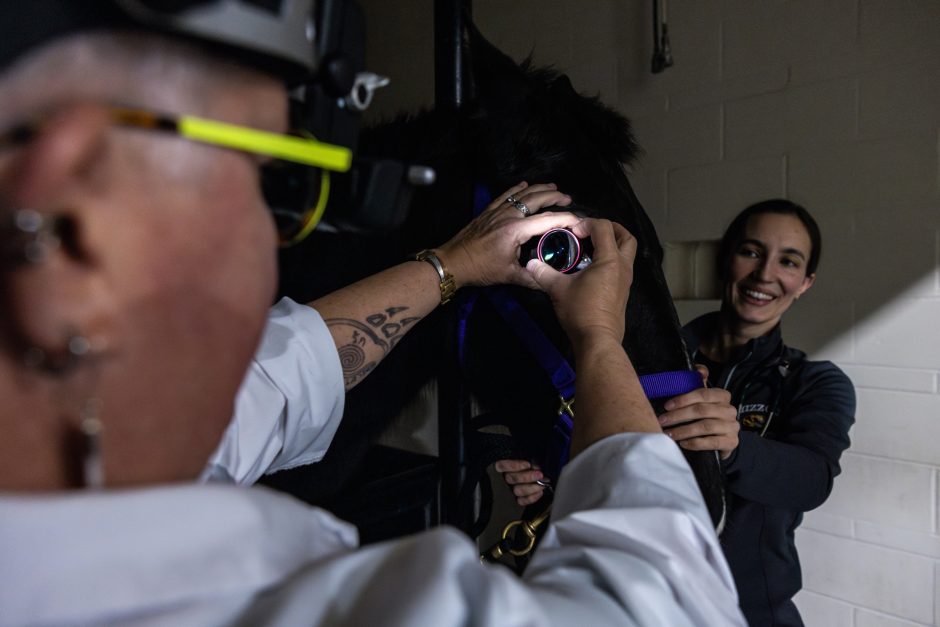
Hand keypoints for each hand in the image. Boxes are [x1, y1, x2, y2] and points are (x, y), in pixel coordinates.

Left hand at [435, 182, 575, 288]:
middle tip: (568, 199)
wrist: (453, 261)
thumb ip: (531, 278)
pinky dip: (517, 189)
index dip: (566, 218)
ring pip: (522, 194)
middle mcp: (508, 216)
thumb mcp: (509, 276)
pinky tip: (524, 184)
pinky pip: (506, 195)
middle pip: (536, 199)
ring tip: (553, 187)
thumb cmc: (481, 269)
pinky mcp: (488, 211)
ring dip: (539, 189)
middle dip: (555, 196)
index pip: (547, 220)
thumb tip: (549, 282)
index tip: (578, 220)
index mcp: (516, 230)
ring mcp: (497, 211)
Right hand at [494, 459, 548, 506]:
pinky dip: (532, 498)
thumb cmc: (532, 463)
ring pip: (517, 491)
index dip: (514, 465)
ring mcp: (511, 490)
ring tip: (542, 483)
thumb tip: (535, 464)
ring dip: (532, 487)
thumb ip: (528, 459)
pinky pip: (521, 501)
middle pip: (511, 479)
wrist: (539, 471)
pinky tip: (540, 492)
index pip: (502, 465)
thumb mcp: (528, 456)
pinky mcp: (518, 499)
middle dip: (527, 477)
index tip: (528, 464)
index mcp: (503, 465)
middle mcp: (505, 478)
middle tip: (540, 474)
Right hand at [525, 218, 635, 347]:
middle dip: (610, 228)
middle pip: (626, 237)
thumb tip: (531, 264)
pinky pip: (621, 266)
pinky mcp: (623, 291)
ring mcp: (626, 279)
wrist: (598, 340)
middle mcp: (623, 266)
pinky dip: (610, 259)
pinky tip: (591, 267)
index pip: (604, 228)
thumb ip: (544, 273)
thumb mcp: (558, 289)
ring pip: (626, 252)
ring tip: (590, 248)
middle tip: (591, 231)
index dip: (588, 223)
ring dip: (611, 245)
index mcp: (610, 260)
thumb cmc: (580, 311)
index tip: (572, 232)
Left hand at [658, 366, 739, 458]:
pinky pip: (712, 442)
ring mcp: (732, 426)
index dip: (683, 399)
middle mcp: (730, 410)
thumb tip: (700, 369)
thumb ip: (697, 382)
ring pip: (705, 426)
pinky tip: (683, 443)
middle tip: (663, 421)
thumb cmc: (705, 416)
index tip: (666, 406)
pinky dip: (695, 443)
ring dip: (684, 430)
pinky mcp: (732, 442)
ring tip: (669, 434)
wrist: (719, 441)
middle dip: (678, 416)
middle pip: (702, 410)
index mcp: (722, 396)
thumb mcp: (700, 399)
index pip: (703, 394)